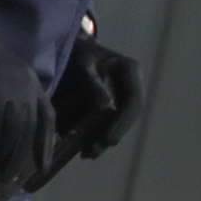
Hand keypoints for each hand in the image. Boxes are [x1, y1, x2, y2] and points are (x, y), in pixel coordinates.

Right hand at [0, 0, 56, 200]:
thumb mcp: (2, 82)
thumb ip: (12, 102)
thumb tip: (12, 133)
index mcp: (33, 83)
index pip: (47, 118)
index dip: (46, 143)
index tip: (43, 166)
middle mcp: (28, 84)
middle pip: (30, 127)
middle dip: (22, 155)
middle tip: (10, 177)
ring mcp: (12, 84)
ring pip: (14, 126)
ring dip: (7, 153)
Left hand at [52, 35, 145, 162]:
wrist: (67, 47)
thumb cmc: (75, 51)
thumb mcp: (82, 63)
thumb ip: (92, 84)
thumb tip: (106, 108)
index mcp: (129, 71)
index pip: (133, 102)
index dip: (122, 124)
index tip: (107, 140)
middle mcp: (130, 84)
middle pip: (126, 116)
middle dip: (110, 135)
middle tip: (92, 152)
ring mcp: (121, 94)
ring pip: (116, 122)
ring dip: (101, 139)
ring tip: (86, 154)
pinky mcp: (109, 103)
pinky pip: (106, 122)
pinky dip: (94, 134)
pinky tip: (82, 147)